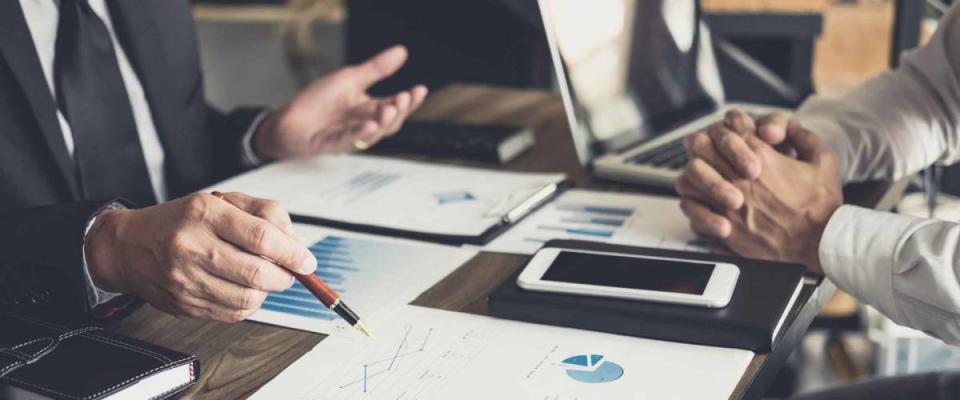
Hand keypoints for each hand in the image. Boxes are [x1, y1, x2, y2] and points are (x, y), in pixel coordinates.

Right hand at [84, 192, 316, 321]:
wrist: (127, 247)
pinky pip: (233, 314)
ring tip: (263, 277)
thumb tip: (297, 242)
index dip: (293, 253)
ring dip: (267, 291)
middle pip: (258, 273)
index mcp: (204, 213)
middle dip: (285, 276)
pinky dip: (249, 304)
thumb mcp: (220, 201)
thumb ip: (264, 213)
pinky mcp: (185, 305)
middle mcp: (192, 247)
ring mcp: (186, 280)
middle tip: (290, 271)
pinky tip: (243, 289)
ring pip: (248, 298)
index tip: (307, 260)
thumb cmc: (179, 221)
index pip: (262, 237)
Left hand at [253, 45, 428, 159]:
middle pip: (390, 122)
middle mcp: (364, 124)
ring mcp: (351, 136)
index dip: (409, 101)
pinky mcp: (334, 144)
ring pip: (375, 134)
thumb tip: (401, 52)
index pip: (395, 106)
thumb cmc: (318, 101)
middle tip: (403, 98)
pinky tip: (370, 126)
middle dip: (399, 111)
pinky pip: (351, 141)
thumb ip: (376, 69)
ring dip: (384, 122)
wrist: (288, 119)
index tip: (420, 90)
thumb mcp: (350, 79)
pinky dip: (361, 134)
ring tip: (390, 109)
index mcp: (369, 109)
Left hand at [676, 119, 842, 273]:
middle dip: (703, 144)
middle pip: (702, 148)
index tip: (730, 131)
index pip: (730, 128)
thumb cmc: (821, 207)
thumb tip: (787, 126)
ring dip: (693, 173)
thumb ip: (802, 137)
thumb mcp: (822, 161)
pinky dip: (693, 203)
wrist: (821, 246)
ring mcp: (729, 205)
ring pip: (690, 178)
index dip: (727, 125)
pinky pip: (693, 210)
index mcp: (762, 158)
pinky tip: (701, 202)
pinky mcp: (725, 229)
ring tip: (700, 175)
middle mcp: (740, 180)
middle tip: (704, 146)